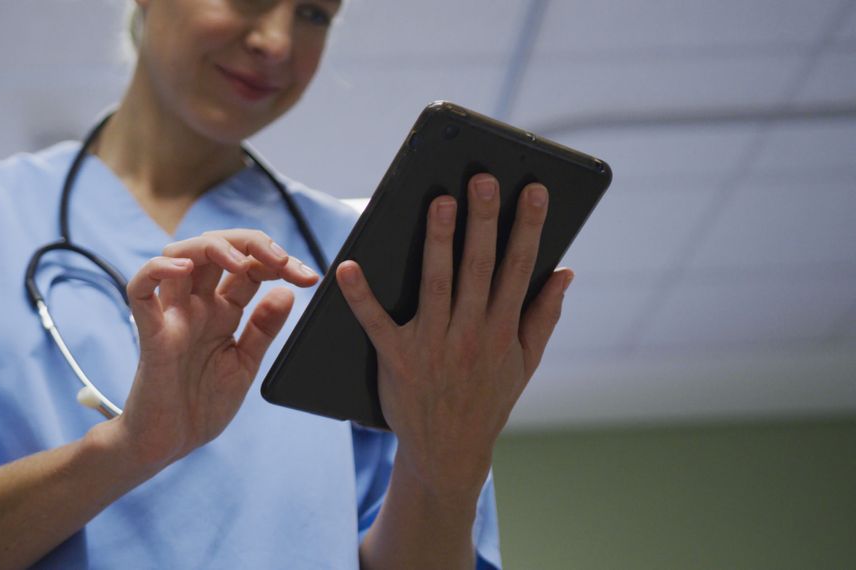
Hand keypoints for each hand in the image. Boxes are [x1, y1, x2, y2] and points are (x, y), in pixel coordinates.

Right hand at [113, 229, 318, 472]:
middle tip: (282, 260)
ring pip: (179, 254)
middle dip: (251, 243)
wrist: (167, 445)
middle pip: (216, 248)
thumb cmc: (200, 406)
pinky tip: (183, 270)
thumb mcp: (245, 364)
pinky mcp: (151, 334)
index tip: (310, 277)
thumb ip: (263, 329)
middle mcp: (197, 306)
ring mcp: (172, 315)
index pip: (249, 268)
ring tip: (241, 261)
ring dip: (212, 247)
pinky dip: (157, 270)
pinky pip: (140, 289)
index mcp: (222, 312)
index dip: (279, 263)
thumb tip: (287, 293)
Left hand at [337, 174, 572, 499]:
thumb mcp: (525, 362)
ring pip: (436, 284)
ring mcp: (433, 346)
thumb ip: (543, 316)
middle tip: (484, 179)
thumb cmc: (488, 399)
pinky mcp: (397, 360)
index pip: (519, 269)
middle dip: (483, 221)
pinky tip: (348, 266)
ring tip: (440, 201)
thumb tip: (566, 271)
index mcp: (502, 329)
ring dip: (438, 242)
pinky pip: (376, 322)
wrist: (449, 451)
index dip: (529, 229)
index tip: (535, 192)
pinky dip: (360, 296)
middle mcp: (471, 334)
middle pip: (478, 267)